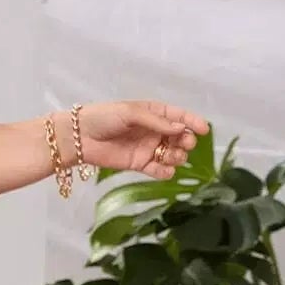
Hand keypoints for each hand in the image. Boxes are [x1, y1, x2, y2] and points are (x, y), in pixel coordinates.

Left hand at [58, 101, 208, 179]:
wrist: (79, 137)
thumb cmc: (104, 118)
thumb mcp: (131, 113)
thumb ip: (156, 121)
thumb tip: (180, 127)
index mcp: (153, 112)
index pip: (179, 116)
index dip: (193, 122)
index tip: (204, 129)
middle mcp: (153, 130)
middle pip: (179, 137)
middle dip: (186, 141)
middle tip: (183, 143)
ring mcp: (147, 148)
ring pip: (173, 154)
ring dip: (177, 157)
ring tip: (169, 156)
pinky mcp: (139, 164)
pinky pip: (159, 170)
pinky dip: (165, 172)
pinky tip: (165, 170)